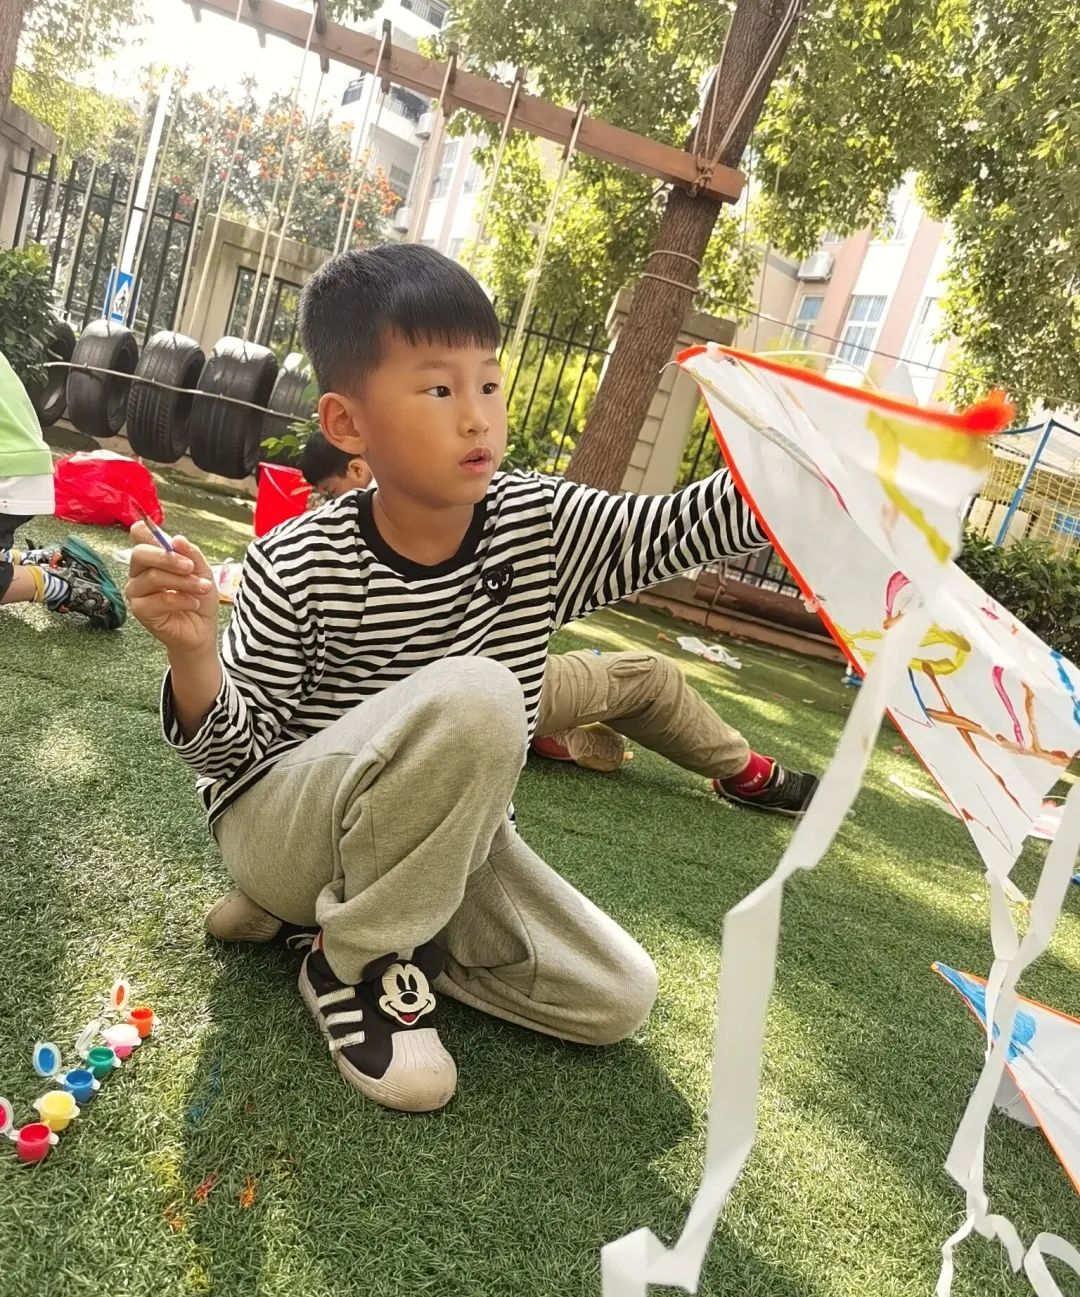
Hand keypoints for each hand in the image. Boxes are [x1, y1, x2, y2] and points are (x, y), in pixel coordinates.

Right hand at [125, 523, 218, 658]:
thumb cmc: (199, 597)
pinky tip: (193, 603)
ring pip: (153, 577)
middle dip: (169, 558)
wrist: (202, 629)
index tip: (173, 542)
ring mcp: (136, 592)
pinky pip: (159, 600)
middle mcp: (138, 573)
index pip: (139, 536)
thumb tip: (177, 539)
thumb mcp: (202, 571)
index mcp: (151, 558)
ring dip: (183, 582)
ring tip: (203, 588)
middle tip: (191, 568)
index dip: (149, 533)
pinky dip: (181, 600)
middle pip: (140, 554)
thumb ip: (191, 555)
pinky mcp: (140, 611)